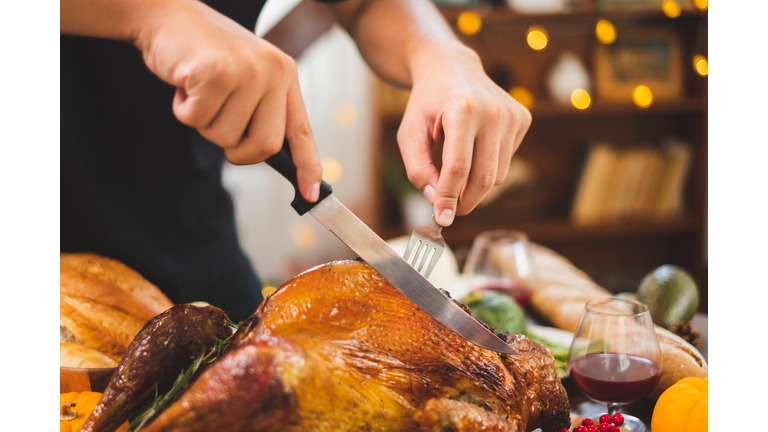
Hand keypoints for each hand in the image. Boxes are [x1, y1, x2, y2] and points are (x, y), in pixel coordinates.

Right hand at [135, 0, 321, 200]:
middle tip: (218, 124)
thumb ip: (262, 110)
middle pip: (264, 146)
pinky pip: (197, 120)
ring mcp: (246, 71)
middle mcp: (272, 72)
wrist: (167, 14)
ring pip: (225, 137)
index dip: (308, 165)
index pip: (302, 130)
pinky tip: (185, 83)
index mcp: (285, 75)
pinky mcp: (215, 72)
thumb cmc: (205, 54)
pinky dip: (183, 110)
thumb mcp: (246, 77)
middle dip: (237, 150)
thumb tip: (272, 156)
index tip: (310, 195)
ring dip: (203, 123)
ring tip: (200, 91)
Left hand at [397, 48, 530, 225]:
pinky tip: (474, 146)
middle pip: (483, 178)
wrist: (451, 67)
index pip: (459, 168)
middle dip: (465, 201)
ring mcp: (513, 115)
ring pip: (498, 175)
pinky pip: (506, 161)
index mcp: (463, 110)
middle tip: (449, 209)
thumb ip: (418, 169)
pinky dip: (487, 165)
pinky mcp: (523, 119)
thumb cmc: (427, 103)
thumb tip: (437, 200)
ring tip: (456, 168)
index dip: (449, 198)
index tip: (442, 219)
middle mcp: (493, 112)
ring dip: (475, 184)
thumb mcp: (409, 133)